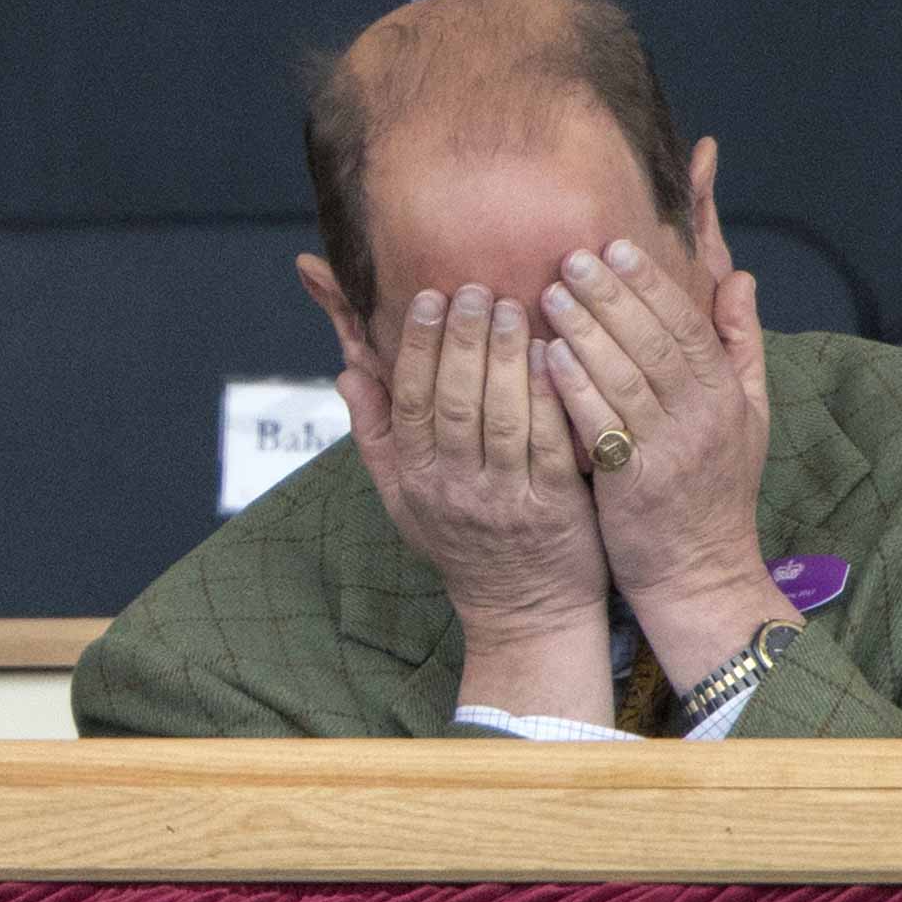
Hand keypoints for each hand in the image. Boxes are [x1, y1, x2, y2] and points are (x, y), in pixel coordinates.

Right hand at [336, 283, 613, 718]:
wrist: (525, 614)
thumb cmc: (465, 545)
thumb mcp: (406, 500)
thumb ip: (378, 436)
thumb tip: (346, 372)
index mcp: (417, 479)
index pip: (410, 400)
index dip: (417, 346)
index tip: (428, 297)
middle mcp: (455, 488)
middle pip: (454, 401)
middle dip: (462, 339)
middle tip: (475, 287)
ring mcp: (505, 499)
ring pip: (500, 417)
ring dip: (505, 357)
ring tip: (513, 306)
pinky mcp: (555, 508)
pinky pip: (549, 443)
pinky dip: (549, 397)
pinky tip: (553, 355)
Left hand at [540, 240, 800, 690]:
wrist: (701, 572)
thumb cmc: (718, 489)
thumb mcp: (749, 415)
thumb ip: (741, 344)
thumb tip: (740, 277)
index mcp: (726, 396)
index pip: (688, 326)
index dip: (652, 284)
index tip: (615, 246)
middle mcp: (702, 419)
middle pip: (654, 343)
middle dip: (612, 296)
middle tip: (570, 257)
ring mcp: (669, 453)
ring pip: (625, 379)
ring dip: (586, 333)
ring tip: (551, 295)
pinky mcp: (634, 486)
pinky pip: (602, 427)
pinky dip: (575, 389)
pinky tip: (546, 357)